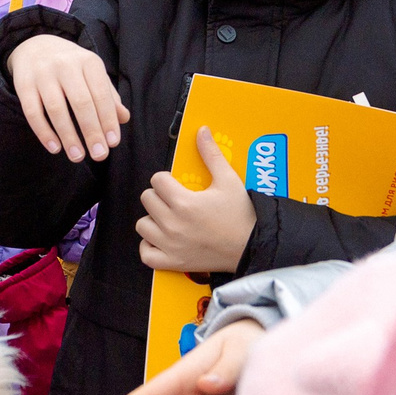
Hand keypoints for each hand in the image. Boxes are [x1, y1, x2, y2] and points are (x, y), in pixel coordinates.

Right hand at [7, 34, 128, 161]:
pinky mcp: (23, 84)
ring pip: (56, 109)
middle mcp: (65, 65)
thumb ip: (108, 96)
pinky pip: (33, 112)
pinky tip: (55, 148)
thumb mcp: (93, 74)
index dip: (108, 119)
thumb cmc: (72, 67)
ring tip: (78, 156)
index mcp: (88, 62)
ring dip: (68, 136)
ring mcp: (42, 74)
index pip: (100, 94)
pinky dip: (44, 132)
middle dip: (91, 131)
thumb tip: (124, 118)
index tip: (113, 143)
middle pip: (80, 102)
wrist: (35, 47)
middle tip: (99, 155)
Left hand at [137, 128, 254, 273]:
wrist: (252, 245)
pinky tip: (162, 238)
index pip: (157, 180)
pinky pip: (146, 253)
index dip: (167, 179)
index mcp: (185, 203)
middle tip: (175, 199)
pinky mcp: (173, 263)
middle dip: (159, 196)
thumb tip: (201, 131)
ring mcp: (171, 246)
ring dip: (153, 219)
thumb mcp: (228, 180)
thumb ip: (211, 154)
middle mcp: (173, 225)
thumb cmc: (241, 214)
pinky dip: (150, 246)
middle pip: (147, 199)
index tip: (177, 184)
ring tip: (169, 217)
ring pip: (142, 225)